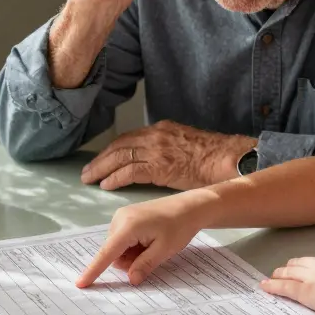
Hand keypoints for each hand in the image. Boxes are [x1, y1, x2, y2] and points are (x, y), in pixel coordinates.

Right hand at [75, 192, 205, 286]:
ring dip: (131, 254)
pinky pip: (122, 239)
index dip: (93, 271)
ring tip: (152, 246)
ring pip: (118, 247)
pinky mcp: (126, 216)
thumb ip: (144, 265)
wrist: (190, 206)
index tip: (81, 284)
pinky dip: (133, 246)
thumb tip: (130, 280)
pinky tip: (149, 240)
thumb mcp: (163, 250)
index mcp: (127, 226)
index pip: (106, 253)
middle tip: (151, 255)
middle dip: (128, 261)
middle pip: (113, 252)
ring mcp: (122, 216)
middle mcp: (119, 219)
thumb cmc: (179, 227)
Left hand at [81, 121, 255, 190]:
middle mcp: (155, 136)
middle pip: (119, 146)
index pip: (128, 138)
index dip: (112, 150)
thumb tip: (156, 161)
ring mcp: (156, 150)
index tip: (102, 159)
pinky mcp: (159, 166)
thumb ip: (168, 148)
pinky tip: (106, 185)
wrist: (226, 158)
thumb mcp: (186, 143)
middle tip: (88, 171)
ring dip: (102, 169)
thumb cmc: (213, 155)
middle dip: (101, 159)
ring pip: (120, 157)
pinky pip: (130, 172)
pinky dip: (116, 178)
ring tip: (90, 179)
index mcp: (161, 129)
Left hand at [260, 251, 314, 314]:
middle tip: (286, 267)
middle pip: (303, 262)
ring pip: (291, 272)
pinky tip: (265, 286)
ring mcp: (312, 276)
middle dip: (293, 264)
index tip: (311, 263)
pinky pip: (284, 287)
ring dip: (281, 273)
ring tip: (273, 275)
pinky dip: (273, 285)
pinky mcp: (303, 290)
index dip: (314, 262)